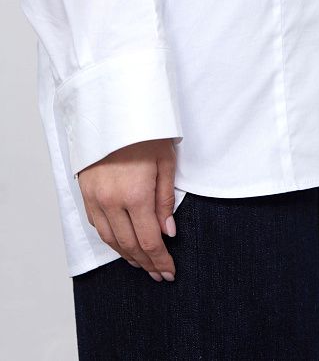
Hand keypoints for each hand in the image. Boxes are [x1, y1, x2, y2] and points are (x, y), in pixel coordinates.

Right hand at [77, 139, 176, 281]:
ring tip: (142, 263)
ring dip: (127, 255)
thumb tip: (169, 232)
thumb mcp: (165, 161)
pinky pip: (97, 224)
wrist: (112, 108)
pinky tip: (121, 242)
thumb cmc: (144, 131)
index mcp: (135, 195)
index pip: (150, 241)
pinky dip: (111, 238)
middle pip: (130, 245)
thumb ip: (166, 200)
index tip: (169, 271)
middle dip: (146, 263)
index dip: (160, 260)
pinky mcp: (85, 191)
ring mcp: (95, 197)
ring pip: (110, 239)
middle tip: (158, 273)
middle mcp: (111, 201)